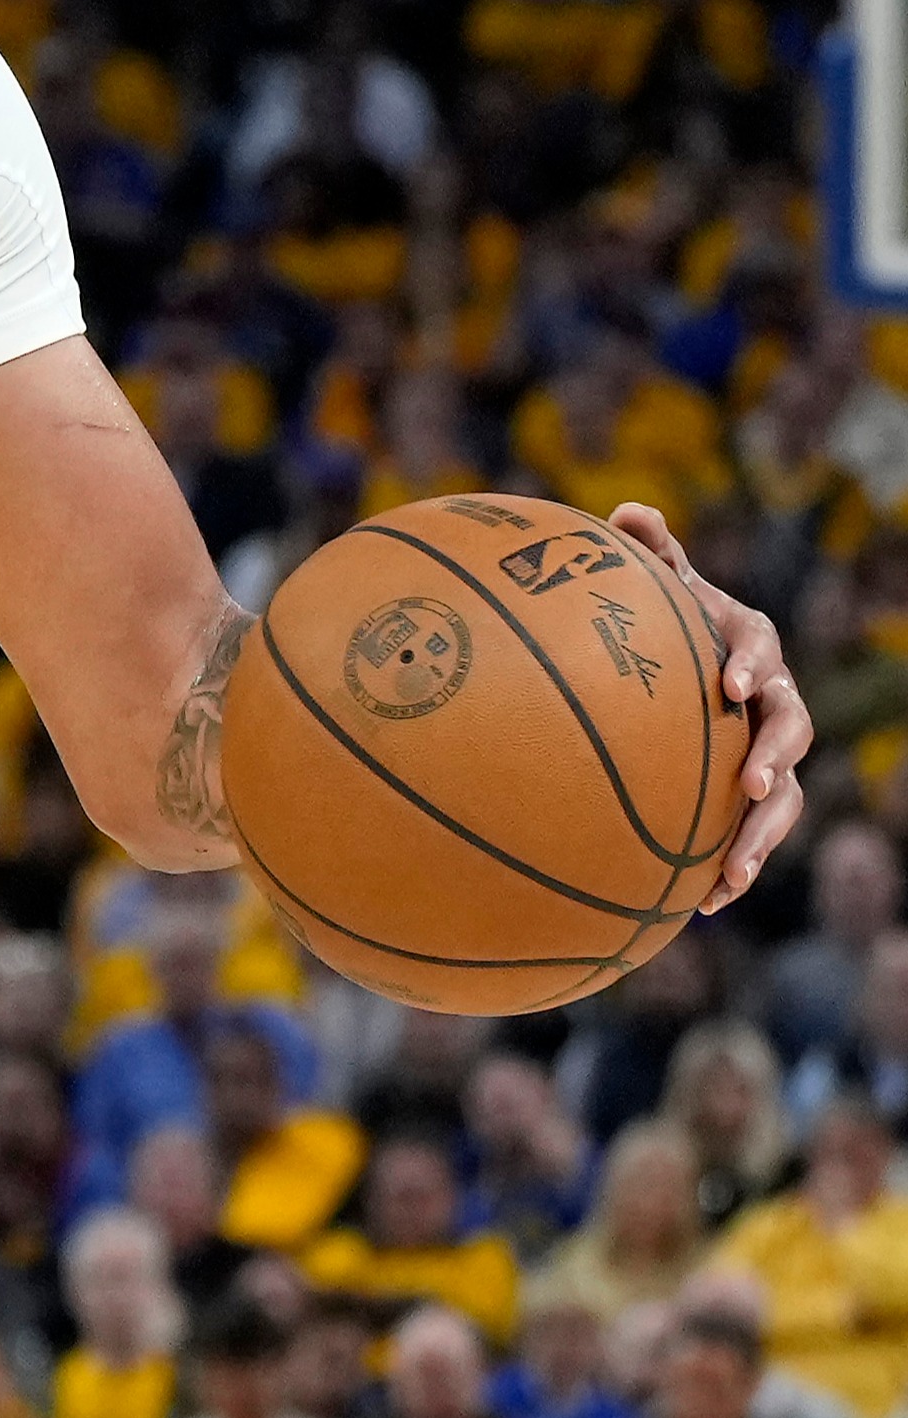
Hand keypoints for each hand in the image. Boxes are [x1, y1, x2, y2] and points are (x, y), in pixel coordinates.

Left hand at [611, 502, 811, 906]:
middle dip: (776, 752)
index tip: (730, 685)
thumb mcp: (659, 585)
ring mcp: (767, 751)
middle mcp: (770, 700)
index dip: (751, 665)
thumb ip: (649, 552)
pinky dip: (732, 866)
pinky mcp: (750, 795)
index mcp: (747, 645)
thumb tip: (627, 511)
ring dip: (763, 832)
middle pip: (790, 727)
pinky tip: (703, 906)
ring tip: (734, 872)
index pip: (759, 649)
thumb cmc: (666, 620)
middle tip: (755, 778)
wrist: (683, 667)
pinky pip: (752, 833)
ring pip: (784, 795)